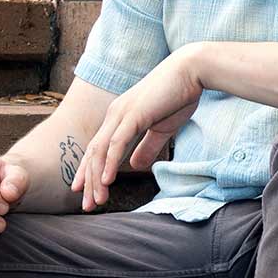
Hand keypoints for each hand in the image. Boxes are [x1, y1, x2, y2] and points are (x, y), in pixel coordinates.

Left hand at [75, 51, 202, 210]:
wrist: (191, 71)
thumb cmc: (178, 96)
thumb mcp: (161, 128)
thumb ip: (147, 147)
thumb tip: (135, 165)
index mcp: (119, 117)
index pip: (99, 149)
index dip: (89, 171)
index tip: (86, 192)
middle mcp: (114, 115)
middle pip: (94, 153)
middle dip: (88, 181)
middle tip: (87, 206)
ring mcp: (121, 114)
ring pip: (101, 151)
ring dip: (96, 178)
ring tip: (96, 200)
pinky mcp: (133, 115)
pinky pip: (117, 143)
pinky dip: (109, 162)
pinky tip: (106, 180)